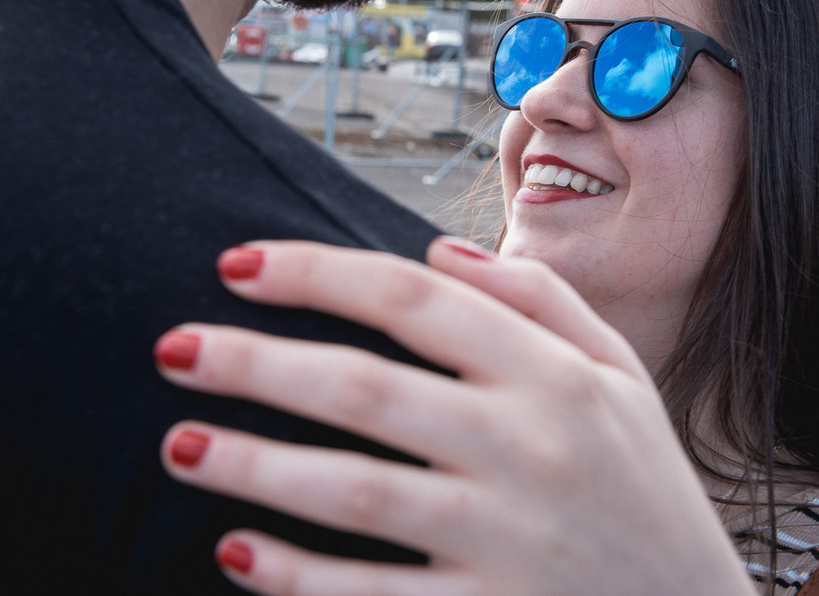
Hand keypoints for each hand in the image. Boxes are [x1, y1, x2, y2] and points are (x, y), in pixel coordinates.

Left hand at [154, 238, 756, 595]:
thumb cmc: (647, 489)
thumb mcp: (622, 377)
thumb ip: (539, 301)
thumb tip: (435, 254)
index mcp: (556, 378)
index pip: (414, 301)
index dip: (316, 274)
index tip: (238, 265)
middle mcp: (529, 450)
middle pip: (366, 390)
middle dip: (256, 364)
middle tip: (171, 348)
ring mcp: (506, 541)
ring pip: (356, 493)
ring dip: (256, 466)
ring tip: (178, 444)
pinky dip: (299, 580)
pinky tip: (234, 555)